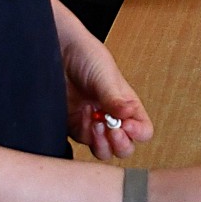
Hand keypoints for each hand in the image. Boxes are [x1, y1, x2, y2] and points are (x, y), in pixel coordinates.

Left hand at [61, 32, 152, 159]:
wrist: (57, 50)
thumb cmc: (86, 56)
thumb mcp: (104, 75)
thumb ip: (115, 98)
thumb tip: (129, 114)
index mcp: (127, 105)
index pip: (142, 129)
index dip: (138, 132)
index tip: (127, 125)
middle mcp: (112, 117)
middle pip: (125, 146)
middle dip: (121, 144)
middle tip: (112, 130)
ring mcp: (93, 123)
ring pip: (105, 150)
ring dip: (103, 144)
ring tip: (96, 125)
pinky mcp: (74, 126)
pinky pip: (83, 143)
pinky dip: (85, 136)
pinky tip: (83, 117)